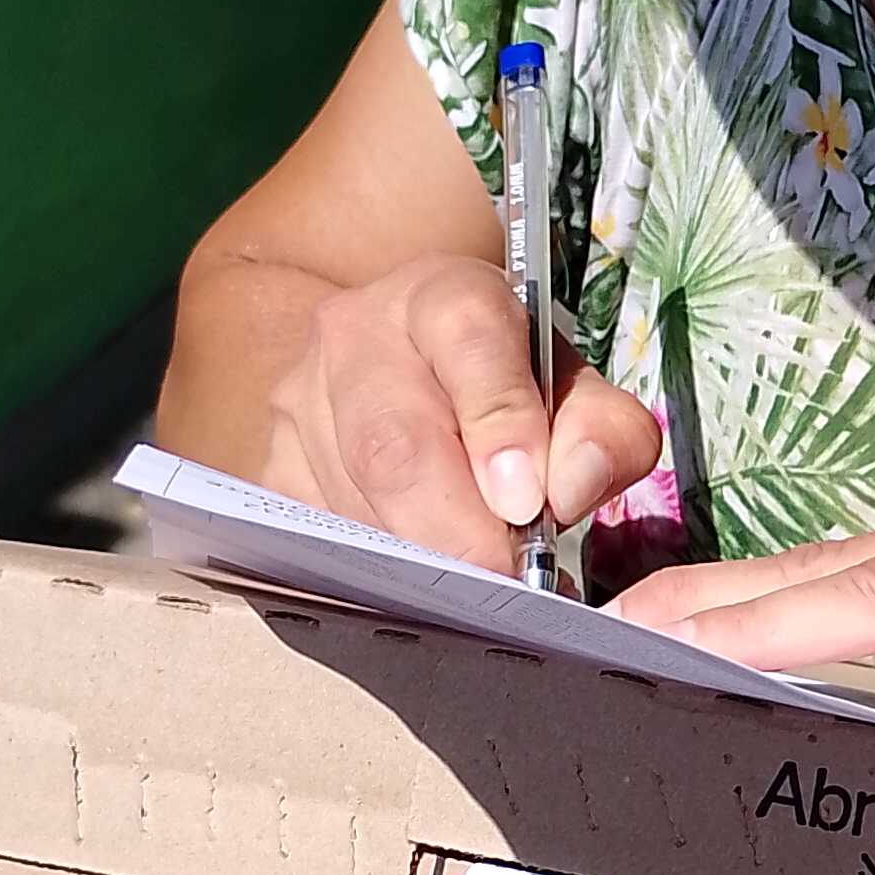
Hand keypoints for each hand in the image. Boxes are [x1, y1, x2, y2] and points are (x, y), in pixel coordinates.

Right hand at [260, 251, 663, 571]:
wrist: (403, 371)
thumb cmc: (505, 390)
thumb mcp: (574, 393)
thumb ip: (604, 433)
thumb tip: (569, 487)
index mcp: (443, 294)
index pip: (469, 341)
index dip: (500, 423)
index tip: (528, 502)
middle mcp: (355, 334)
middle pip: (394, 443)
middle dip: (456, 529)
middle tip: (507, 580)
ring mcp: (299, 401)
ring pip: (355, 501)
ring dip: (423, 559)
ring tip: (474, 578)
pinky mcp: (270, 468)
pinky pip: (322, 539)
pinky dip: (379, 575)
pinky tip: (419, 578)